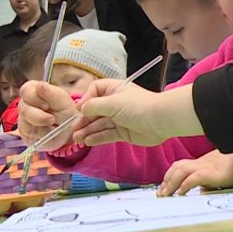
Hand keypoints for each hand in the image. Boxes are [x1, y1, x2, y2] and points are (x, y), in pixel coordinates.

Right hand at [17, 81, 78, 149]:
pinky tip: (48, 133)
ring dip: (42, 127)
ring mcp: (22, 120)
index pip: (25, 91)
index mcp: (32, 91)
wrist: (70, 129)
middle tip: (52, 120)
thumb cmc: (65, 110)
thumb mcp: (62, 101)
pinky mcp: (24, 134)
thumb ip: (51, 93)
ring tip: (53, 126)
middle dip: (39, 116)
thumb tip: (40, 85)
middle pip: (23, 109)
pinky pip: (29, 136)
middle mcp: (25, 104)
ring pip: (25, 125)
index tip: (47, 105)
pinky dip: (41, 136)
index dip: (34, 98)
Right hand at [72, 81, 201, 147]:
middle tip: (73, 129)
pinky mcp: (123, 132)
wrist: (160, 121)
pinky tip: (87, 141)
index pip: (95, 91)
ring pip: (99, 124)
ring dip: (87, 130)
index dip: (86, 99)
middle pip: (95, 110)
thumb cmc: (137, 106)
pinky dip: (97, 138)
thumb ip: (94, 106)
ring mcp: (119, 118)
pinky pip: (106, 134)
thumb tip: (81, 108)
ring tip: (76, 139)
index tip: (80, 109)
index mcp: (114, 90)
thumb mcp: (112, 102)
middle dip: (84, 120)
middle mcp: (116, 103)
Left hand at [157, 150, 232, 195]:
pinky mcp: (212, 173)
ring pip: (182, 170)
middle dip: (166, 180)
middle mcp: (201, 163)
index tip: (162, 188)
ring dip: (171, 183)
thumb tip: (201, 190)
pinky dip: (185, 184)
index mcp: (201, 162)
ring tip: (167, 194)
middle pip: (177, 167)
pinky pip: (195, 177)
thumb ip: (206, 179)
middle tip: (161, 194)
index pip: (179, 165)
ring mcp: (206, 166)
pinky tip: (181, 192)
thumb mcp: (216, 174)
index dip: (169, 175)